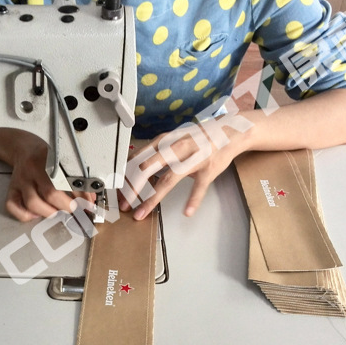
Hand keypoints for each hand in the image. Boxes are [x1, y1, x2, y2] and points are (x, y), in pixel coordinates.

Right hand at [6, 133, 94, 221]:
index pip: (66, 180)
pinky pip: (13, 206)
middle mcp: (32, 170)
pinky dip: (25, 215)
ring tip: (57, 212)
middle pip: (50, 193)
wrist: (22, 147)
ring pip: (32, 203)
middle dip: (66, 206)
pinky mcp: (11, 189)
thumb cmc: (44, 155)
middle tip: (74, 209)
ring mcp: (20, 181)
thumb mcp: (61, 159)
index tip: (88, 204)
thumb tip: (90, 198)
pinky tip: (36, 213)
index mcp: (47, 159)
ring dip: (49, 212)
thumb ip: (76, 177)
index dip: (79, 195)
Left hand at [118, 118, 249, 220]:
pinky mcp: (207, 169)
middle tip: (125, 205)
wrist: (226, 132)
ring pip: (168, 180)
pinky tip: (186, 212)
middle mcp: (175, 148)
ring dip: (152, 199)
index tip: (119, 191)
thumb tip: (136, 166)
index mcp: (164, 141)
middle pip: (148, 169)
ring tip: (142, 213)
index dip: (127, 176)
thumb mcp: (172, 139)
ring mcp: (191, 159)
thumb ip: (156, 152)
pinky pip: (199, 187)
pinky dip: (192, 200)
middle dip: (133, 189)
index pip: (138, 159)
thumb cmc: (196, 138)